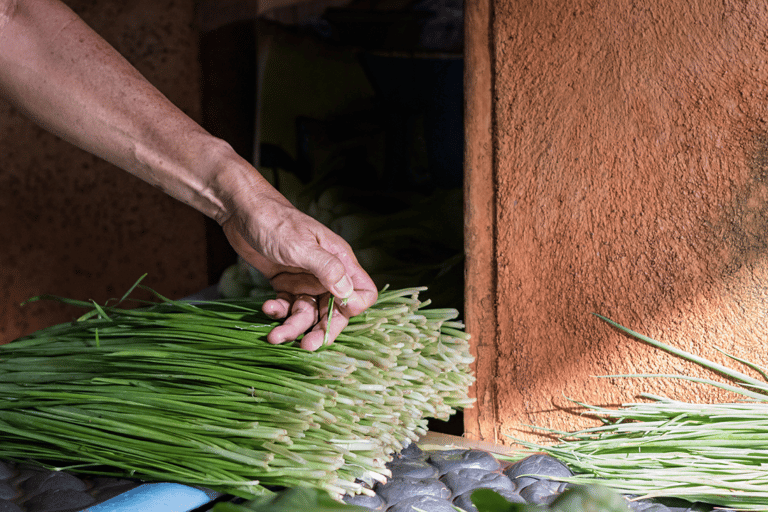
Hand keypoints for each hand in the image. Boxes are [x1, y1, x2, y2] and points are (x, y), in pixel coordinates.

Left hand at [221, 194, 377, 350]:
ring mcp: (305, 279)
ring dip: (293, 327)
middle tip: (306, 346)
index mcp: (339, 260)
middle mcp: (326, 273)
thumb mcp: (300, 245)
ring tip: (274, 335)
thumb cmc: (274, 221)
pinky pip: (288, 307)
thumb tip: (349, 294)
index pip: (362, 292)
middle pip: (335, 310)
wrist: (241, 210)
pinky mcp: (286, 283)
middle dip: (321, 329)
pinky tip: (266, 309)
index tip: (336, 314)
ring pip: (308, 313)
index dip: (353, 308)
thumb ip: (326, 268)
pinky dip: (279, 313)